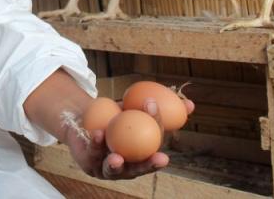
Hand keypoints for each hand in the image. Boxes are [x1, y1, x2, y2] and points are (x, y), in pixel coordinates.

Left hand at [65, 97, 194, 180]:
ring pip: (113, 169)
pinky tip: (97, 133)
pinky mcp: (90, 164)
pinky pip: (93, 153)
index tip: (156, 108)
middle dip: (149, 165)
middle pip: (139, 167)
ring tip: (117, 157)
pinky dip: (96, 143)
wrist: (83, 118)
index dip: (159, 128)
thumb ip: (157, 109)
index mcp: (142, 155)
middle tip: (162, 158)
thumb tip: (190, 104)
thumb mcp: (135, 109)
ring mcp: (107, 168)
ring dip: (116, 164)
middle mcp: (127, 166)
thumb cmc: (115, 116)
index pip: (154, 144)